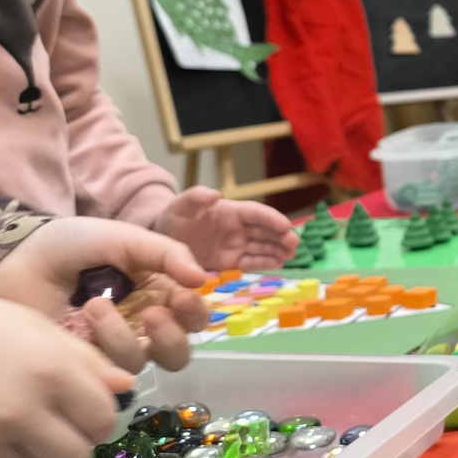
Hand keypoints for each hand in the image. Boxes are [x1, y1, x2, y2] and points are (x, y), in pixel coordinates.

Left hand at [0, 217, 210, 372]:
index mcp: (157, 294)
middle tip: (151, 313)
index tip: (182, 296)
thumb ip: (166, 253)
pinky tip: (83, 321)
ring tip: (95, 305)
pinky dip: (101, 347)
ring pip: (141, 364)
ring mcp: (110, 349)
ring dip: (124, 336)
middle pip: (176, 353)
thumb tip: (202, 280)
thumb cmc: (72, 244)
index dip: (194, 313)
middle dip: (170, 336)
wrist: (17, 257)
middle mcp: (140, 327)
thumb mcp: (124, 238)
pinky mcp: (81, 365)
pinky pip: (105, 372)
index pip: (193, 317)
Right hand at [0, 274, 132, 457]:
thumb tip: (126, 388)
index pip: (104, 420)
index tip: (83, 413)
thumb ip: (86, 361)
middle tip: (49, 429)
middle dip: (69, 446)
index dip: (97, 419)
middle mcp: (18, 411)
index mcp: (50, 371)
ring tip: (6, 429)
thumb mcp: (36, 329)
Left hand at [151, 186, 296, 268]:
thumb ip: (196, 197)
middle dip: (281, 236)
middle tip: (294, 244)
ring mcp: (237, 246)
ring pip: (263, 247)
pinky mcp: (232, 262)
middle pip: (266, 231)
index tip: (286, 225)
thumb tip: (216, 194)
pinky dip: (265, 263)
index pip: (256, 213)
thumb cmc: (175, 218)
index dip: (272, 218)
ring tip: (291, 256)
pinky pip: (252, 262)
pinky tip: (278, 264)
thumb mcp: (182, 205)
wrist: (164, 240)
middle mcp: (239, 228)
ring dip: (278, 250)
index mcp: (231, 211)